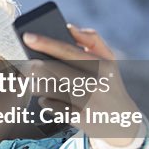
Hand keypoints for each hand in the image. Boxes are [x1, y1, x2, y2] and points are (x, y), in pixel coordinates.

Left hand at [22, 26, 142, 144]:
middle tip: (25, 65)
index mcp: (101, 64)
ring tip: (36, 81)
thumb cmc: (109, 84)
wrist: (123, 122)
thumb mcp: (109, 60)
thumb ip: (92, 39)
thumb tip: (69, 27)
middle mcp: (95, 83)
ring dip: (36, 84)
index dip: (45, 42)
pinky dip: (45, 101)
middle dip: (33, 66)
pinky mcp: (78, 119)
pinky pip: (50, 105)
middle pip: (52, 70)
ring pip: (47, 88)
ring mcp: (87, 103)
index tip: (27, 36)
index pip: (68, 50)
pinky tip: (49, 99)